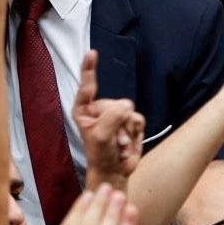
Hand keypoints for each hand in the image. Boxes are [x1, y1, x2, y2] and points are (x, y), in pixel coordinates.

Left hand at [71, 49, 143, 191]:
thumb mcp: (101, 137)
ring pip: (129, 111)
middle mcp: (100, 109)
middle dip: (117, 123)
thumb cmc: (101, 155)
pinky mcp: (131, 122)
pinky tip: (128, 144)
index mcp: (85, 110)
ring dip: (126, 131)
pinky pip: (138, 119)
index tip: (92, 53)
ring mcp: (116, 114)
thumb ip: (112, 118)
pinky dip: (135, 133)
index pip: (87, 87)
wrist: (116, 171)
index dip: (90, 69)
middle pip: (115, 103)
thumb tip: (127, 104)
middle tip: (113, 141)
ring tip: (119, 145)